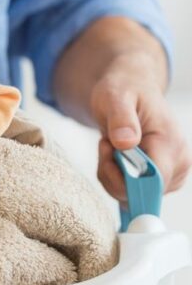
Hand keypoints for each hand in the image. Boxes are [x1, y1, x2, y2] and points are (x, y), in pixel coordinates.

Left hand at [54, 16, 189, 202]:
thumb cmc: (123, 90)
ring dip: (112, 175)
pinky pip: (131, 192)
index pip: (154, 181)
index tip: (107, 152)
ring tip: (111, 146)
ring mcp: (172, 171)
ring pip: (133, 196)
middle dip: (114, 175)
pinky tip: (115, 156)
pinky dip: (116, 178)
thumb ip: (121, 119)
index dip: (125, 180)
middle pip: (141, 193)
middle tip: (106, 144)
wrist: (130, 88)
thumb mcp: (115, 97)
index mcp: (171, 142)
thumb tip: (126, 143)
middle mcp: (178, 161)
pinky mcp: (161, 177)